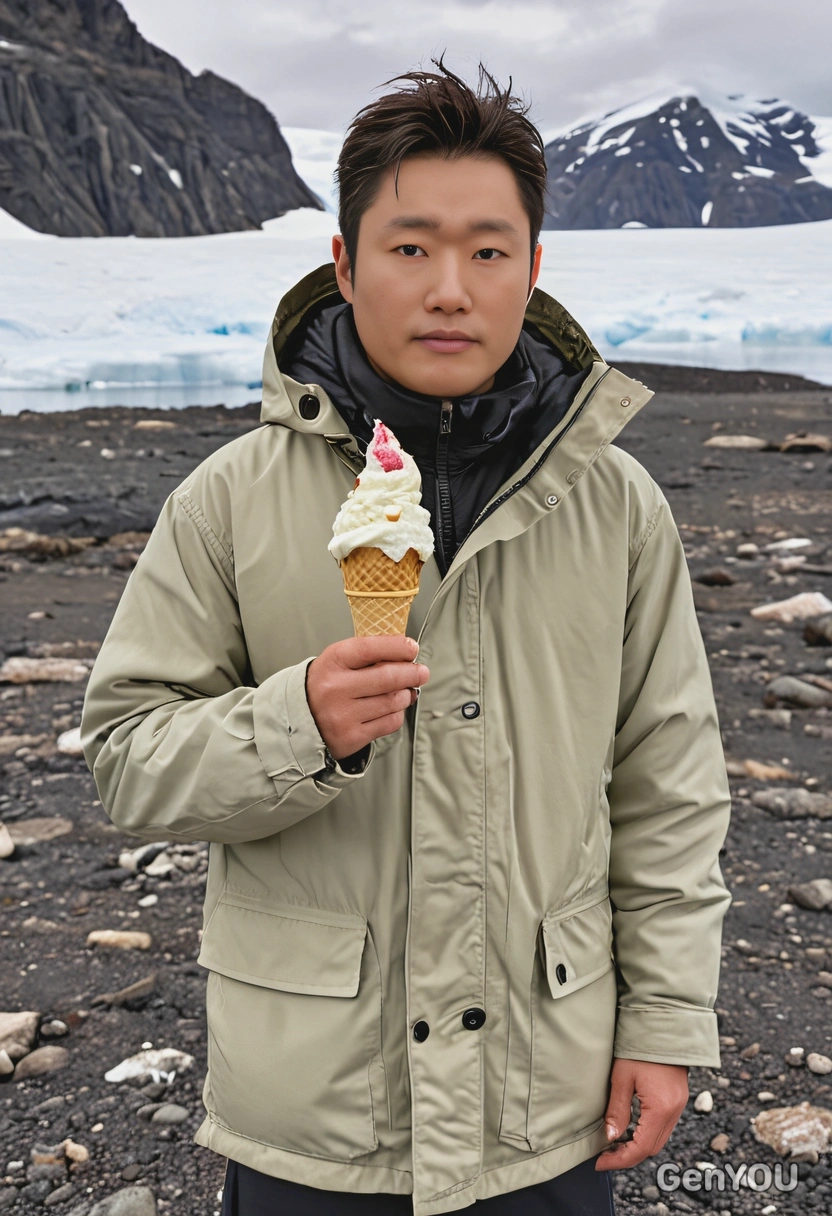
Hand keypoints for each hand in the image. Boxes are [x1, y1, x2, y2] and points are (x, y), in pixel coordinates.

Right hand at [306, 635, 429, 759]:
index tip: (412, 648)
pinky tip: (392, 709)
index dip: (398, 647)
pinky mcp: (352, 737)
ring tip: (405, 691)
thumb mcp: (338, 661)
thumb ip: (369, 654)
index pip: (371, 648)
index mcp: (332, 662)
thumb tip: (406, 654)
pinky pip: (389, 723)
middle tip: (421, 672)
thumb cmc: (326, 684)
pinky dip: (397, 714)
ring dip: (406, 695)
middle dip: (412, 673)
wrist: (300, 717)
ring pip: (392, 701)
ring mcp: (343, 715)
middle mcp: (335, 688)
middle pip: (388, 677)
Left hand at [594, 1058, 688, 1170]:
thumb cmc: (640, 1048)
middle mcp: (674, 1111)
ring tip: (613, 1144)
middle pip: (652, 1148)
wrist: (663, 1026)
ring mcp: (679, 1105)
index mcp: (661, 1108)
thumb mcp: (622, 1077)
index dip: (620, 1159)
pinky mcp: (677, 1098)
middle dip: (628, 1156)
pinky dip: (646, 1133)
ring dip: (637, 1146)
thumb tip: (611, 1138)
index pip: (641, 1148)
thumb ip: (617, 1110)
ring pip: (658, 1139)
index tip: (600, 1162)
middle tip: (604, 1155)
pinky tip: (630, 1128)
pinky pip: (663, 1126)